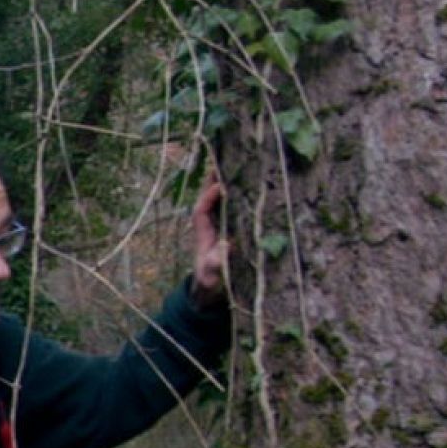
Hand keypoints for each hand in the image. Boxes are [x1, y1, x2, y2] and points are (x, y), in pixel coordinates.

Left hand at [190, 171, 228, 306]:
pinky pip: (228, 207)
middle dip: (213, 180)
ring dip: (223, 183)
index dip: (208, 197)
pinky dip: (234, 194)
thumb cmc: (210, 280)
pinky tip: (245, 182)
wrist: (210, 288)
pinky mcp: (227, 227)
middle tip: (222, 159)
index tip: (220, 186)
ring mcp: (217, 225)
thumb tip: (227, 246)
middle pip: (207, 197)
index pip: (201, 209)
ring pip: (217, 200)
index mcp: (201, 232)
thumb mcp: (213, 273)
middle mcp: (207, 224)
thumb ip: (216, 261)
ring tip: (234, 163)